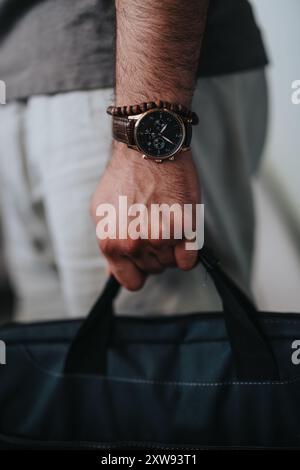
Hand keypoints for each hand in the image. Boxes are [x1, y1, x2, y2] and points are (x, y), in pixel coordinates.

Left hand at [91, 142, 200, 289]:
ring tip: (166, 219)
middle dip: (155, 253)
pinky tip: (182, 228)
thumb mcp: (103, 211)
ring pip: (172, 263)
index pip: (131, 281)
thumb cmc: (126, 176)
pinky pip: (190, 259)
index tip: (143, 257)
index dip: (138, 270)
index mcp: (111, 243)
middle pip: (154, 270)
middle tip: (154, 224)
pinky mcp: (183, 227)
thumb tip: (113, 272)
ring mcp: (159, 237)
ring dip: (173, 248)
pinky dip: (189, 249)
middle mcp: (133, 244)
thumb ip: (109, 243)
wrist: (148, 146)